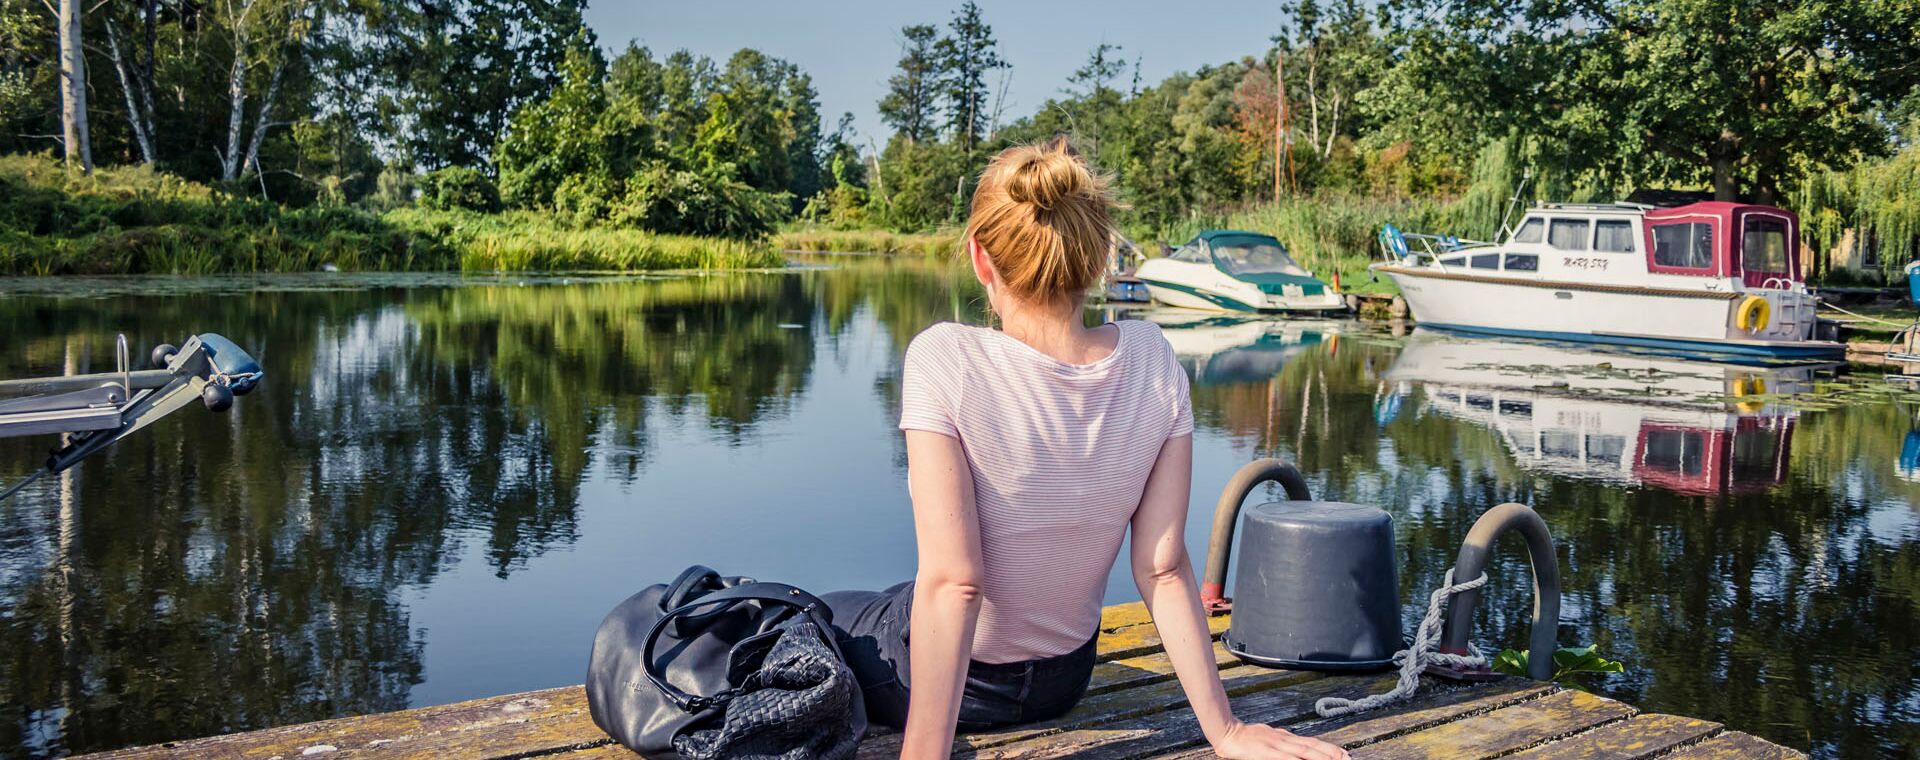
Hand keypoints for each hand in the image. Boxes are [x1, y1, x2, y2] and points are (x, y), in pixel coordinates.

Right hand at [1211, 721, 1348, 759]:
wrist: (1226, 731)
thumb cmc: (1247, 738)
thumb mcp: (1268, 739)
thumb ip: (1283, 745)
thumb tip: (1298, 751)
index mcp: (1285, 737)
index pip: (1312, 742)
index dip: (1329, 748)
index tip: (1344, 753)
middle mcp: (1284, 739)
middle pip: (1312, 746)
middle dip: (1331, 753)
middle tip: (1348, 758)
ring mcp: (1276, 745)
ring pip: (1303, 752)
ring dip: (1321, 757)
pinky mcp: (1266, 752)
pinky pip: (1285, 759)